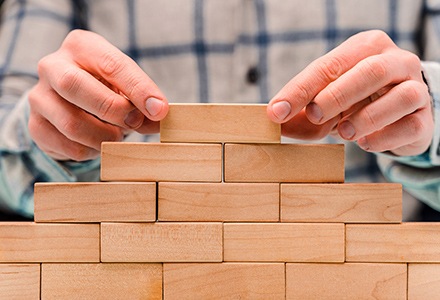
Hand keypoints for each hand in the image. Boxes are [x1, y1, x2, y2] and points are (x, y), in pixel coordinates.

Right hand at [28, 30, 167, 160]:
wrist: (69, 101)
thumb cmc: (105, 88)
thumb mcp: (126, 86)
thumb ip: (143, 101)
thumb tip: (160, 118)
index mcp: (81, 46)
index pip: (111, 65)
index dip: (138, 89)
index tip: (159, 110)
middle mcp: (52, 66)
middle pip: (76, 86)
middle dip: (113, 109)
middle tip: (135, 123)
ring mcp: (39, 97)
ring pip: (71, 123)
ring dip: (104, 136)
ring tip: (117, 135)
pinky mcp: (35, 126)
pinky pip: (68, 146)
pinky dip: (92, 150)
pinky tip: (99, 143)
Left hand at [267, 30, 432, 156]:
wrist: (396, 115)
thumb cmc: (355, 103)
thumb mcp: (325, 103)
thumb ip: (300, 112)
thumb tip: (273, 120)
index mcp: (365, 48)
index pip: (329, 65)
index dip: (300, 89)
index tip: (277, 111)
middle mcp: (396, 62)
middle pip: (370, 71)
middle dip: (337, 95)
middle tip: (314, 115)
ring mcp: (416, 88)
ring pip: (401, 96)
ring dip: (366, 118)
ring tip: (345, 133)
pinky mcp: (425, 118)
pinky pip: (410, 126)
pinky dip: (384, 138)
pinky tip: (365, 143)